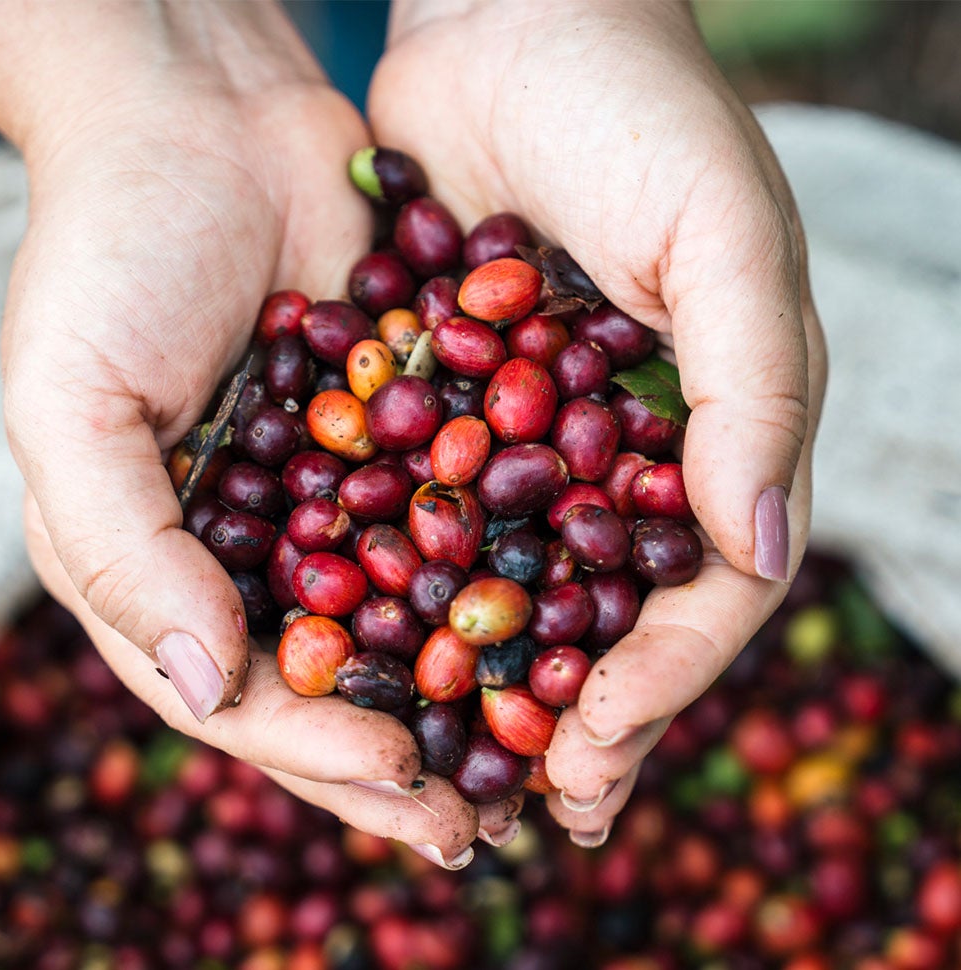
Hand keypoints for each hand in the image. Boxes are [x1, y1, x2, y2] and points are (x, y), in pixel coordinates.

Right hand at [0, 0, 506, 866]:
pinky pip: (463, 521)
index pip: (240, 692)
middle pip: (336, 676)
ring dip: (471, 689)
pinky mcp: (409, 437)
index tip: (403, 781)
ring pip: (411, 617)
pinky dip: (511, 573)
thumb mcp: (71, 403)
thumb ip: (120, 550)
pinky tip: (569, 622)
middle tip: (483, 818)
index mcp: (166, 566)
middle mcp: (257, 547)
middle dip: (405, 751)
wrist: (204, 118)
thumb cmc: (111, 254)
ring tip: (541, 755)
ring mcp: (338, 495)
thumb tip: (206, 690)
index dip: (317, 747)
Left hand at [370, 0, 826, 842]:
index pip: (708, 591)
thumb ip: (757, 390)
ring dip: (492, 684)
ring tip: (458, 772)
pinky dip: (410, 594)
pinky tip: (373, 655)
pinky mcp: (452, 409)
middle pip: (610, 615)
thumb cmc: (639, 113)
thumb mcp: (727, 237)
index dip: (660, 678)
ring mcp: (537, 439)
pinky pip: (431, 521)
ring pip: (519, 590)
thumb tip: (764, 552)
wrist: (511, 24)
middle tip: (532, 805)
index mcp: (716, 430)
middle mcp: (629, 453)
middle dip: (574, 714)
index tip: (591, 745)